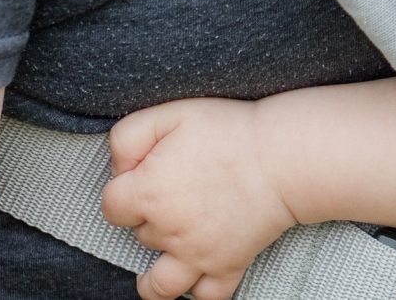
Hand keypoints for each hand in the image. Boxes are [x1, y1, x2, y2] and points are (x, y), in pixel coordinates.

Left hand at [102, 98, 297, 299]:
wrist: (284, 155)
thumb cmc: (230, 130)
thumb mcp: (172, 114)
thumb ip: (128, 137)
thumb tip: (118, 167)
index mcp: (149, 194)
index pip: (111, 206)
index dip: (124, 187)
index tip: (145, 173)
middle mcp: (168, 232)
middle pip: (139, 236)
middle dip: (149, 216)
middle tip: (176, 191)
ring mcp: (197, 255)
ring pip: (159, 286)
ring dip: (154, 275)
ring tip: (162, 258)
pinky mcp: (228, 266)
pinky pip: (207, 297)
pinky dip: (199, 290)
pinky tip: (196, 273)